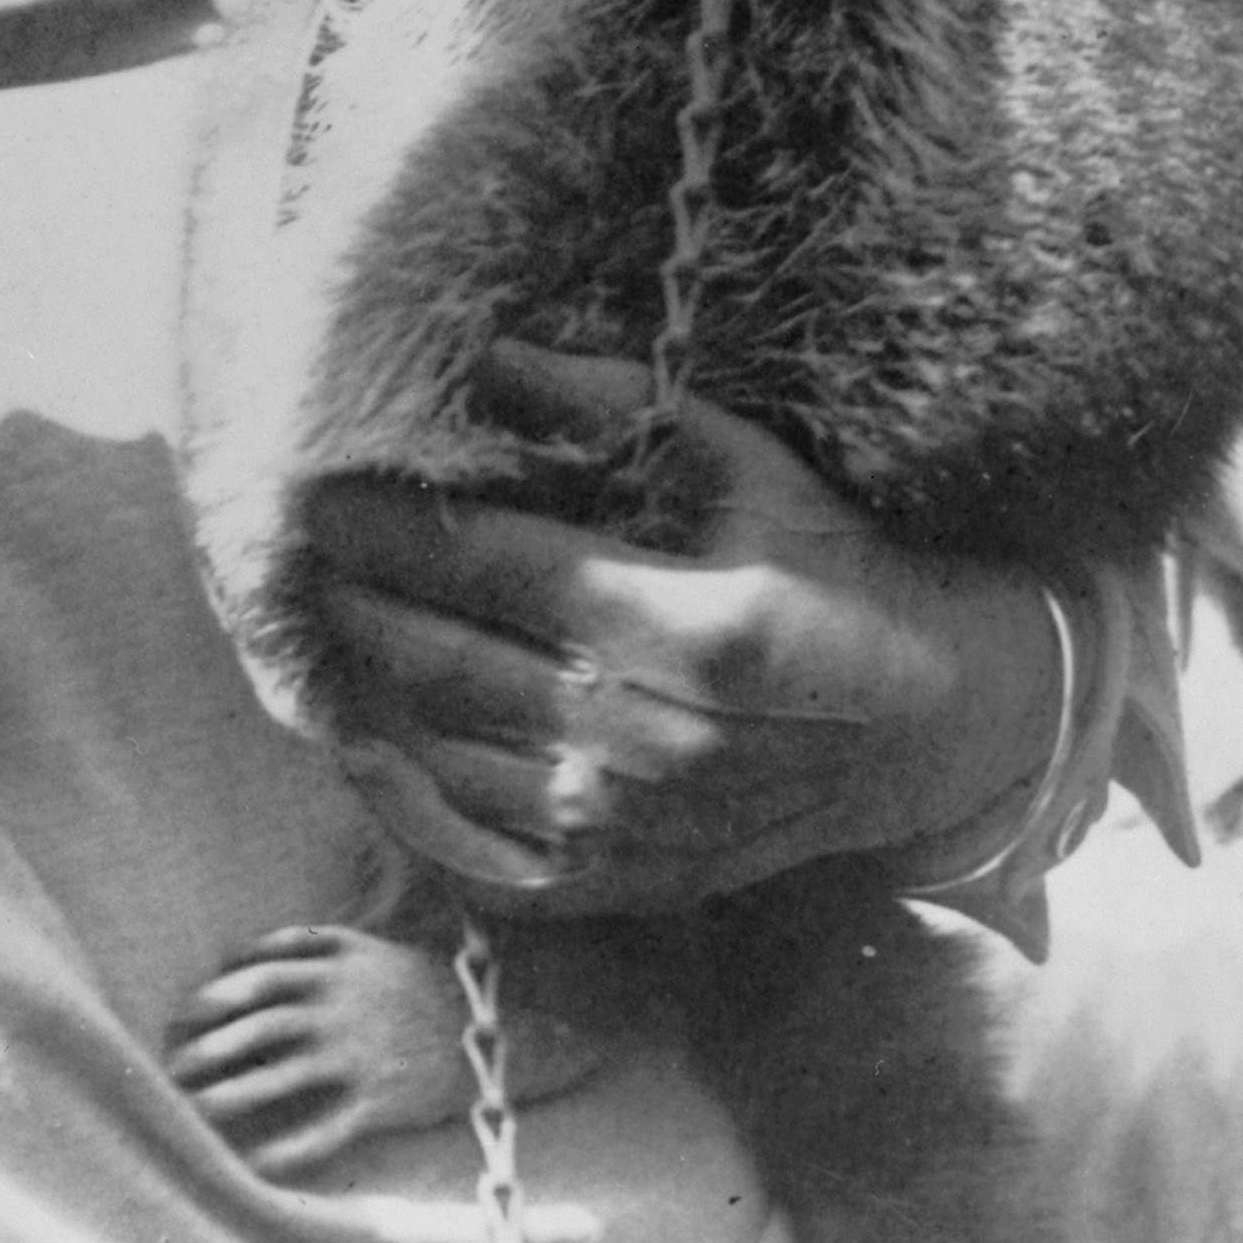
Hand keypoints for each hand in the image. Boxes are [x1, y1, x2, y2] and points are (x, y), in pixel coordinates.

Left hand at [165, 915, 628, 1184]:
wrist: (486, 1030)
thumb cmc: (416, 984)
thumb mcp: (365, 946)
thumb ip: (308, 943)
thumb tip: (243, 953)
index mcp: (331, 968)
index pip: (254, 981)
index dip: (211, 1000)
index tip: (182, 1016)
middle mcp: (336, 1010)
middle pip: (255, 1030)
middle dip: (208, 1050)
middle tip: (175, 1067)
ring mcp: (355, 1058)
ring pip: (276, 1080)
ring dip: (230, 1098)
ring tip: (197, 1110)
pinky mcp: (377, 1102)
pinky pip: (322, 1130)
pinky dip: (286, 1150)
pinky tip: (255, 1162)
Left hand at [304, 344, 1063, 916]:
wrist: (935, 727)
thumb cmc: (836, 571)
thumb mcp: (749, 466)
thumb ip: (617, 407)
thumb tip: (492, 358)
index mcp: (694, 629)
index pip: (497, 571)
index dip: (396, 534)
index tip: (325, 500)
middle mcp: (659, 742)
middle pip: (456, 668)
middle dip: (365, 608)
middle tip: (307, 560)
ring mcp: (644, 829)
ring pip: (458, 767)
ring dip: (379, 700)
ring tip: (335, 638)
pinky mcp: (639, 884)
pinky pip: (493, 863)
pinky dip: (420, 814)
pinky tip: (376, 756)